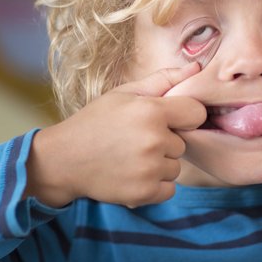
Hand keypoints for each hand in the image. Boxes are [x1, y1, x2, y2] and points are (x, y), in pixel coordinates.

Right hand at [24, 62, 206, 207]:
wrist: (63, 160)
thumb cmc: (95, 122)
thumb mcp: (124, 94)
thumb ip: (163, 80)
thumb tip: (198, 68)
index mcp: (151, 111)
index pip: (197, 114)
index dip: (184, 116)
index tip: (167, 120)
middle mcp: (154, 140)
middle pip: (182, 143)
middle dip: (165, 142)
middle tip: (135, 140)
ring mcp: (150, 169)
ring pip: (176, 167)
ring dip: (160, 165)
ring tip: (131, 158)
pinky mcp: (145, 193)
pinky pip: (169, 189)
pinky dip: (155, 185)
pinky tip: (133, 175)